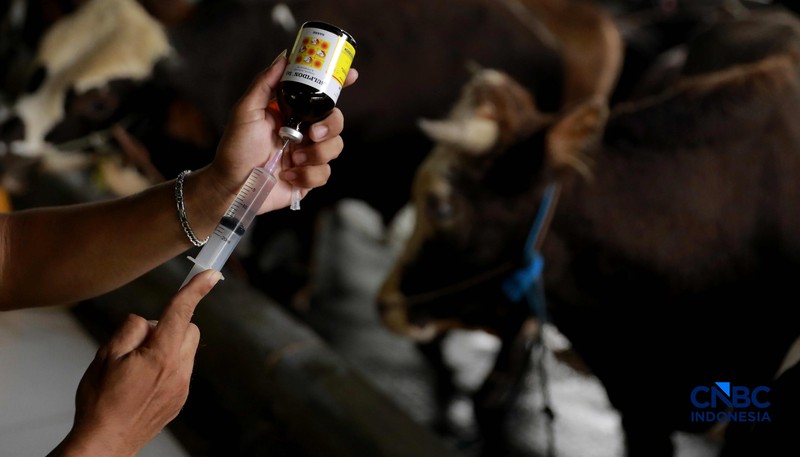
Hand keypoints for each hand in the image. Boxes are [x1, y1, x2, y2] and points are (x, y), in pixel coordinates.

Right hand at [48, 270, 220, 456]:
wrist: (106, 442)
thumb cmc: (101, 402)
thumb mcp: (106, 356)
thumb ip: (131, 329)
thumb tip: (147, 321)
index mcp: (161, 355)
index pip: (181, 312)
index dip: (195, 289)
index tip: (211, 274)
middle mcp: (179, 370)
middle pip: (188, 329)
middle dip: (169, 325)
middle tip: (138, 343)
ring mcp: (182, 386)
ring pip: (186, 348)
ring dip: (168, 345)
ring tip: (138, 366)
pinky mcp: (181, 397)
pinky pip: (181, 368)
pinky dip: (167, 364)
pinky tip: (143, 381)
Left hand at [209, 51, 358, 212]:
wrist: (233, 185)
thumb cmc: (236, 148)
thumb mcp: (246, 111)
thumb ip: (265, 83)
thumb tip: (284, 57)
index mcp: (293, 113)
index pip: (320, 96)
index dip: (339, 85)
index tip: (352, 76)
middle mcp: (304, 132)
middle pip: (336, 120)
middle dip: (330, 126)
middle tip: (312, 134)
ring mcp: (308, 155)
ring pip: (335, 147)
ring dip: (316, 154)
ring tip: (292, 159)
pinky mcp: (309, 178)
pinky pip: (325, 173)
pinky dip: (307, 175)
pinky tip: (288, 176)